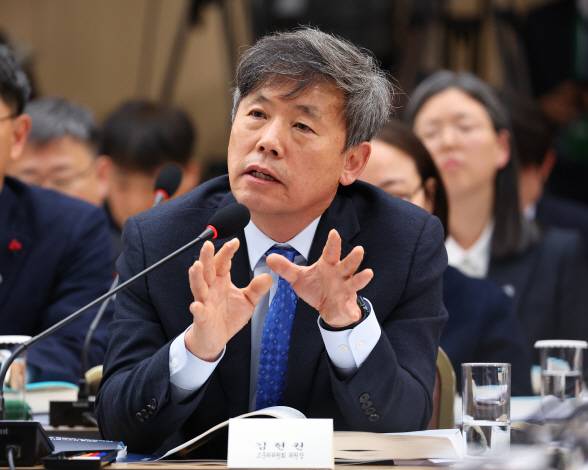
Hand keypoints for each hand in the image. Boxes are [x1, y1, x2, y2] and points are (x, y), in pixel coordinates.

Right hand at [186, 238, 271, 360]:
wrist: (215, 338)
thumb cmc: (229, 316)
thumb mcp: (247, 301)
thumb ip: (256, 289)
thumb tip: (268, 276)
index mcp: (220, 281)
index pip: (223, 262)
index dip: (228, 252)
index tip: (235, 241)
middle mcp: (210, 288)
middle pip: (207, 270)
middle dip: (207, 257)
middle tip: (208, 244)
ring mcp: (204, 302)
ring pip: (198, 286)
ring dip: (196, 277)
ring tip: (196, 266)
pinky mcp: (202, 318)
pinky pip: (199, 313)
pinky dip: (197, 309)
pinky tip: (196, 306)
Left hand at [266, 229, 372, 327]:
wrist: (327, 307)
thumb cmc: (316, 287)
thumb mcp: (299, 278)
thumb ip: (286, 268)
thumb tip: (269, 258)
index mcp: (328, 265)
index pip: (330, 252)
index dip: (333, 243)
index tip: (334, 233)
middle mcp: (340, 275)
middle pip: (348, 264)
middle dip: (353, 258)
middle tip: (359, 250)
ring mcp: (346, 289)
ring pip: (355, 282)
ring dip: (361, 278)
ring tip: (368, 274)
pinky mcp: (347, 305)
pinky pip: (350, 308)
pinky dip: (352, 311)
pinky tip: (353, 314)